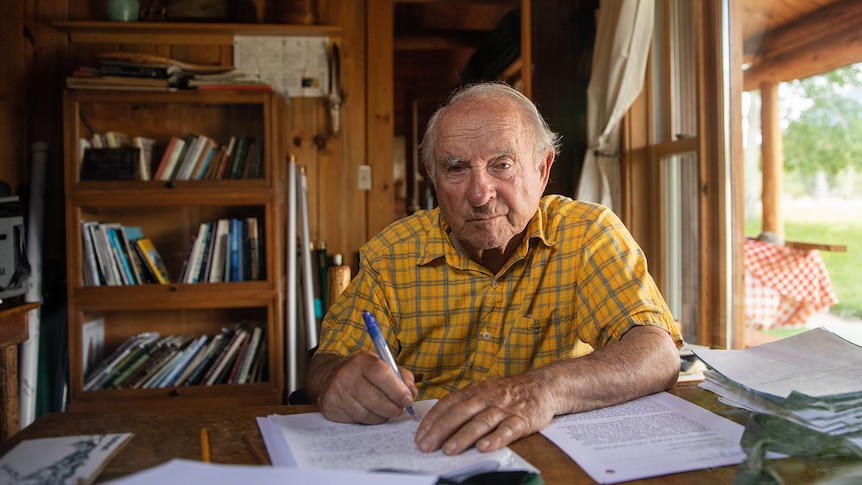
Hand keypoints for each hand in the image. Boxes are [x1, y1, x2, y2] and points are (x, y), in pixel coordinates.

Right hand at [314, 351, 417, 423]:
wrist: (331, 377)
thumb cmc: (363, 373)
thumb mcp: (383, 366)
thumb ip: (402, 377)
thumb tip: (412, 392)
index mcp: (362, 361)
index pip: (382, 374)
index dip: (398, 390)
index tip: (408, 399)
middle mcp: (346, 375)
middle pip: (374, 398)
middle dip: (393, 408)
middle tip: (400, 409)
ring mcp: (337, 392)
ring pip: (366, 414)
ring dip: (382, 416)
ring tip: (387, 411)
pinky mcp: (330, 407)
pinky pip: (356, 420)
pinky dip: (369, 420)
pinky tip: (372, 413)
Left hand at [414, 374, 556, 454]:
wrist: (542, 386)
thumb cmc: (507, 393)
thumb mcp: (482, 392)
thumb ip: (463, 405)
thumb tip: (436, 425)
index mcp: (474, 391)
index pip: (448, 404)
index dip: (432, 420)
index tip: (419, 436)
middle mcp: (486, 398)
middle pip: (460, 413)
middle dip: (441, 430)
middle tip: (426, 446)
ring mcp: (503, 409)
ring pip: (481, 422)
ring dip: (464, 436)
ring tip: (449, 450)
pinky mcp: (521, 419)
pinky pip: (507, 430)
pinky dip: (495, 439)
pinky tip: (483, 448)